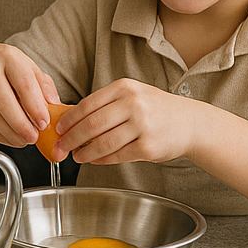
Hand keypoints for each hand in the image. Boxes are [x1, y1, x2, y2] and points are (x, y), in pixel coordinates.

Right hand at [0, 43, 60, 147]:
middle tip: (33, 138)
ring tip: (24, 140)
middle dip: (20, 124)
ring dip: (9, 133)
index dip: (35, 107)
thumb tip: (54, 106)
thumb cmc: (11, 69)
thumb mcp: (31, 70)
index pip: (23, 84)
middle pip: (3, 101)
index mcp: (9, 57)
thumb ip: (45, 87)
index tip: (44, 123)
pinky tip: (9, 138)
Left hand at [56, 78, 198, 165]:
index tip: (57, 128)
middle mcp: (133, 104)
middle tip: (60, 147)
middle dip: (71, 138)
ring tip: (76, 156)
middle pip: (92, 124)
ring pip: (103, 142)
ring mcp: (142, 125)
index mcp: (124, 88)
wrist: (191, 123)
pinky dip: (102, 159)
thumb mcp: (132, 95)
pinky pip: (118, 155)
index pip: (88, 104)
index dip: (69, 119)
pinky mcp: (148, 147)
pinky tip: (94, 160)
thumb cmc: (156, 109)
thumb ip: (106, 104)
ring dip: (85, 152)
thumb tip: (72, 119)